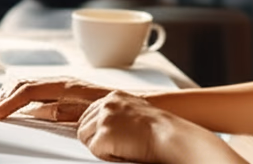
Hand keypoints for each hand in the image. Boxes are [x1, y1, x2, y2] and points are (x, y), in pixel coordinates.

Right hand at [0, 77, 113, 121]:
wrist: (134, 103)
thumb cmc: (110, 109)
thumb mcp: (82, 114)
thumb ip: (57, 112)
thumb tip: (35, 111)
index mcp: (64, 85)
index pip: (28, 91)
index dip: (10, 102)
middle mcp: (62, 80)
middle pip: (25, 82)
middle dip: (6, 95)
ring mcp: (63, 83)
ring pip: (30, 82)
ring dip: (13, 92)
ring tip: (1, 104)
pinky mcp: (66, 88)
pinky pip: (39, 87)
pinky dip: (24, 93)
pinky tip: (21, 103)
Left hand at [78, 91, 244, 163]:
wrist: (169, 136)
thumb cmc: (160, 129)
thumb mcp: (136, 110)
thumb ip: (118, 113)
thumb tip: (107, 124)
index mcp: (114, 97)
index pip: (89, 113)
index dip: (96, 128)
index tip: (106, 136)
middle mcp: (106, 105)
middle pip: (83, 125)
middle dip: (95, 137)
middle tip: (118, 144)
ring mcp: (103, 119)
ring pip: (86, 138)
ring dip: (101, 146)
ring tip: (123, 146)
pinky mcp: (103, 136)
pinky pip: (94, 150)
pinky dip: (107, 155)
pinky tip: (124, 151)